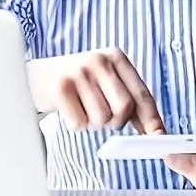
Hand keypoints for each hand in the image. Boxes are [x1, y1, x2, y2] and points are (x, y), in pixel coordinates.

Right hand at [27, 48, 165, 134]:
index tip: (159, 137)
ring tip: (82, 108)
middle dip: (116, 122)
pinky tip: (69, 109)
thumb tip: (155, 130)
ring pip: (102, 118)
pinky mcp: (60, 87)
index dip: (152, 119)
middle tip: (103, 116)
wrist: (37, 75)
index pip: (141, 93)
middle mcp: (99, 60)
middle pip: (124, 108)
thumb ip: (129, 99)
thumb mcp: (105, 80)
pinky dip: (76, 124)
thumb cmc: (77, 81)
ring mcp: (79, 73)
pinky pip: (80, 122)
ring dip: (94, 123)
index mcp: (116, 57)